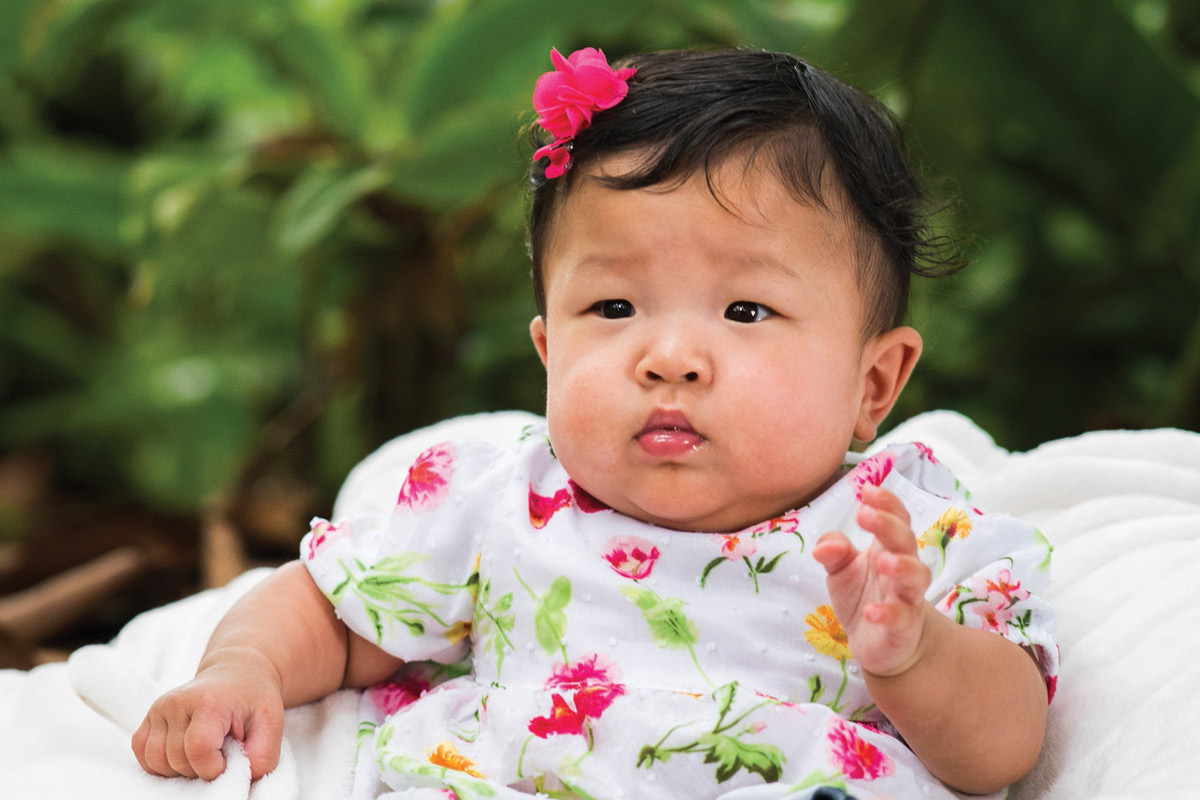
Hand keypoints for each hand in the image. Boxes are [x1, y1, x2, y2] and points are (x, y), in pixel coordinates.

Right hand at [131, 649, 284, 780]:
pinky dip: (160, 764)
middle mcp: (177, 702)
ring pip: (155, 762)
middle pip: (176, 760)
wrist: (237, 673)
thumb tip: (240, 780)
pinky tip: (183, 754)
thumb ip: (262, 757)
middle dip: (200, 769)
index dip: (214, 768)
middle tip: (221, 752)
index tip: (229, 760)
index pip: (198, 749)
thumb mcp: (272, 724)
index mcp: (209, 701)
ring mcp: (159, 709)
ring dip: (179, 769)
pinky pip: (143, 755)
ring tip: (203, 753)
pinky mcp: (148, 718)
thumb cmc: (254, 699)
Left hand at [812, 483, 932, 676]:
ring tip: (884, 561)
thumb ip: (833, 551)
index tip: (866, 490)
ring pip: (916, 578)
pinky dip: (889, 614)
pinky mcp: (903, 629)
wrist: (882, 644)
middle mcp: (903, 569)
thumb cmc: (863, 596)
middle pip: (906, 541)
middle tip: (866, 515)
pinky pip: (901, 619)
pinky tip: (871, 611)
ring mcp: (907, 599)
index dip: (886, 503)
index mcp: (888, 548)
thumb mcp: (840, 570)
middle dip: (889, 526)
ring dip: (903, 567)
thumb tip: (822, 546)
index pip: (896, 518)